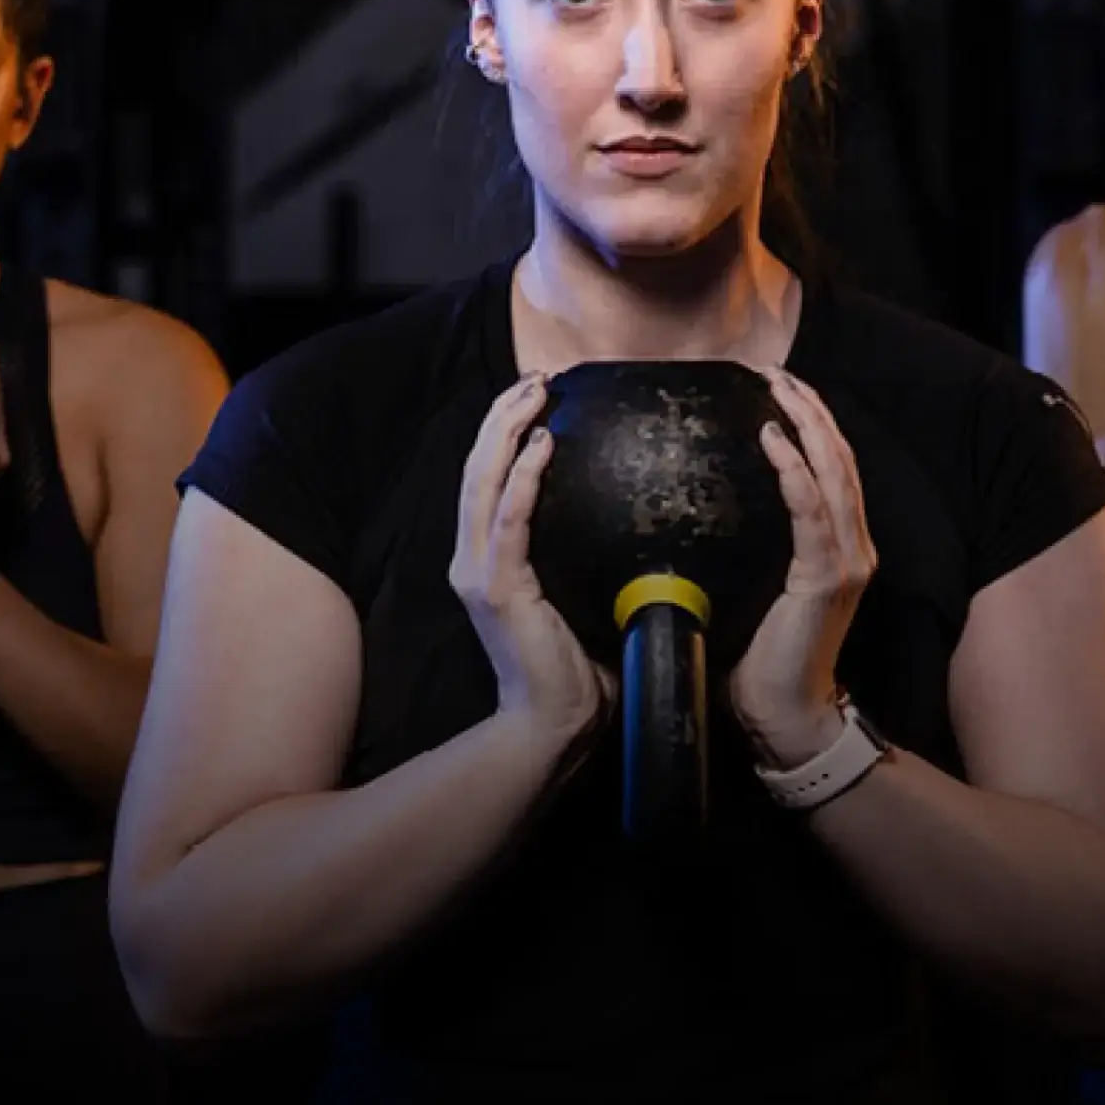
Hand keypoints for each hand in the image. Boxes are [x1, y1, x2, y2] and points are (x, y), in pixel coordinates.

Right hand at [449, 372, 611, 752]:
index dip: (505, 431)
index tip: (536, 395)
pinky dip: (525, 477)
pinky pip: (511, 519)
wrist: (552, 727)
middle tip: (536, 377)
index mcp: (488, 560)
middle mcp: (472, 559)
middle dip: (503, 415)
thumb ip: (587, 555)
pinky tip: (544, 443)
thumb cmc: (577, 670)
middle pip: (478, 466)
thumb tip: (632, 516)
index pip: (489, 478)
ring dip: (509, 430)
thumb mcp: (578, 595)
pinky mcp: (497, 588)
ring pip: (484, 481)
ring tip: (534, 393)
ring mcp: (479, 573)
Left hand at [731, 369, 874, 768]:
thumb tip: (691, 509)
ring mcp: (846, 560)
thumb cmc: (757, 662)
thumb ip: (742, 546)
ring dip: (806, 423)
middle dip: (810, 407)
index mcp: (835, 547)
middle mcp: (852, 546)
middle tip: (776, 369)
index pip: (828, 468)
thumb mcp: (750, 588)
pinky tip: (772, 438)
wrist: (784, 719)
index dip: (808, 422)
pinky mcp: (828, 578)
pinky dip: (793, 471)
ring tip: (780, 386)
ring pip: (832, 472)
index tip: (777, 386)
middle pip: (837, 457)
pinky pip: (811, 511)